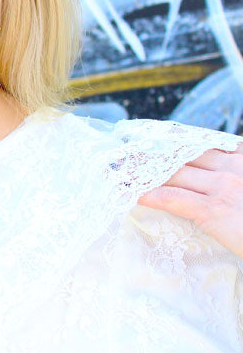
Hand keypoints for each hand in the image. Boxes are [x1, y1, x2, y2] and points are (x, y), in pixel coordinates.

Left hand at [137, 141, 242, 258]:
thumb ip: (233, 176)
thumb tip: (218, 176)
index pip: (203, 145)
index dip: (175, 144)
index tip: (152, 142)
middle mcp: (235, 166)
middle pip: (183, 154)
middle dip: (152, 153)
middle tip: (126, 153)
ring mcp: (224, 186)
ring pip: (174, 173)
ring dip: (143, 171)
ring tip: (121, 170)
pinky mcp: (215, 210)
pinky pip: (174, 198)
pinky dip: (150, 195)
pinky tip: (132, 194)